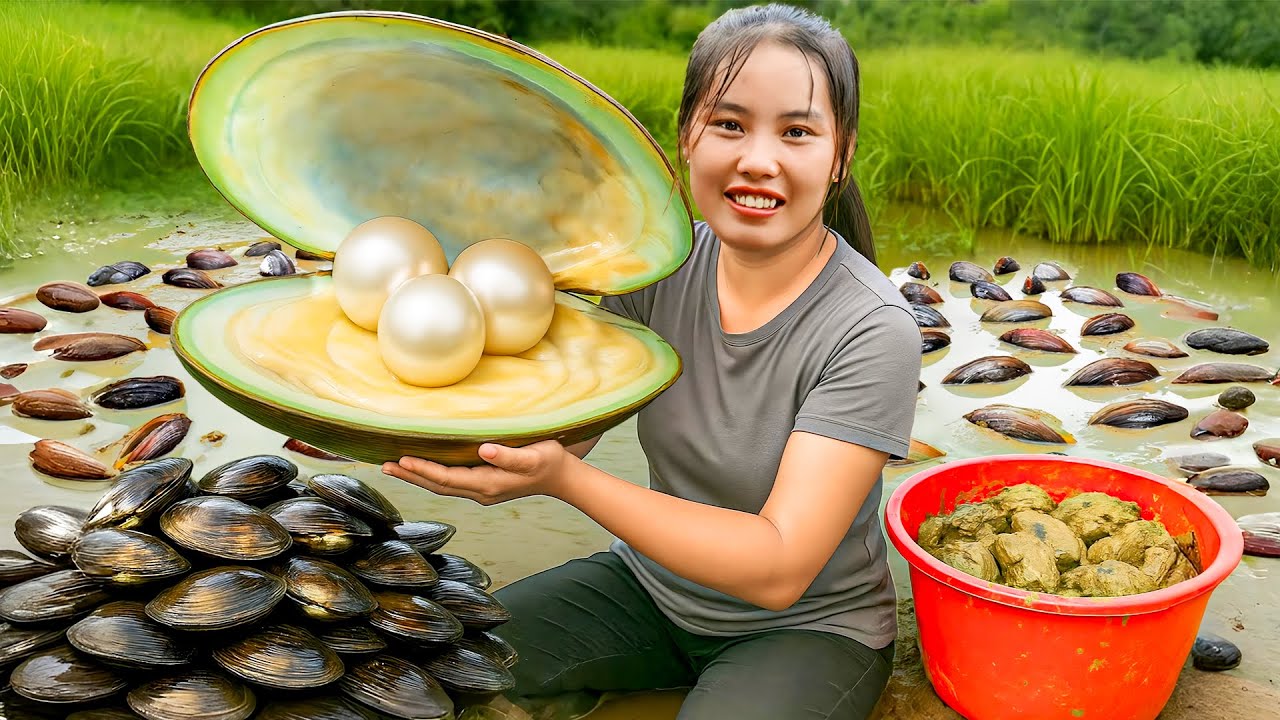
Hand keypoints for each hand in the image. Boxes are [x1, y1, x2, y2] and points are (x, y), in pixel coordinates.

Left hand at [382, 439, 571, 505]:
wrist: (563, 478)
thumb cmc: (549, 462)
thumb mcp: (534, 456)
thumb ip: (509, 456)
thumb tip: (483, 451)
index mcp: (488, 485)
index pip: (447, 479)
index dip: (423, 470)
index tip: (402, 460)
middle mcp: (480, 492)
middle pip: (437, 486)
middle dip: (411, 476)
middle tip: (384, 466)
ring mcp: (481, 491)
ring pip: (441, 486)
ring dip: (417, 477)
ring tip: (394, 467)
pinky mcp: (484, 486)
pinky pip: (450, 483)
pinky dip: (431, 476)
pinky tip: (422, 469)